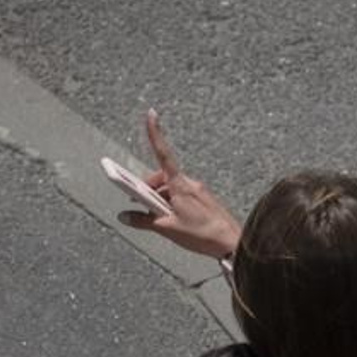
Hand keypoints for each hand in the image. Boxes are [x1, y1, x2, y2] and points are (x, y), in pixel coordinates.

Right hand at [122, 109, 244, 261]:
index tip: (151, 114)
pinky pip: (181, 196)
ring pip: (170, 188)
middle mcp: (189, 183)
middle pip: (161, 177)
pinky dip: (171, 204)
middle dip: (147, 188)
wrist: (232, 243)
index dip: (155, 133)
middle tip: (139, 207)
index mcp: (179, 185)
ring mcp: (197, 191)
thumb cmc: (201, 234)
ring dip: (159, 200)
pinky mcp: (202, 200)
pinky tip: (173, 221)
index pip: (162, 154)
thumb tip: (125, 216)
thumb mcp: (167, 228)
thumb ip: (143, 221)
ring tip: (159, 221)